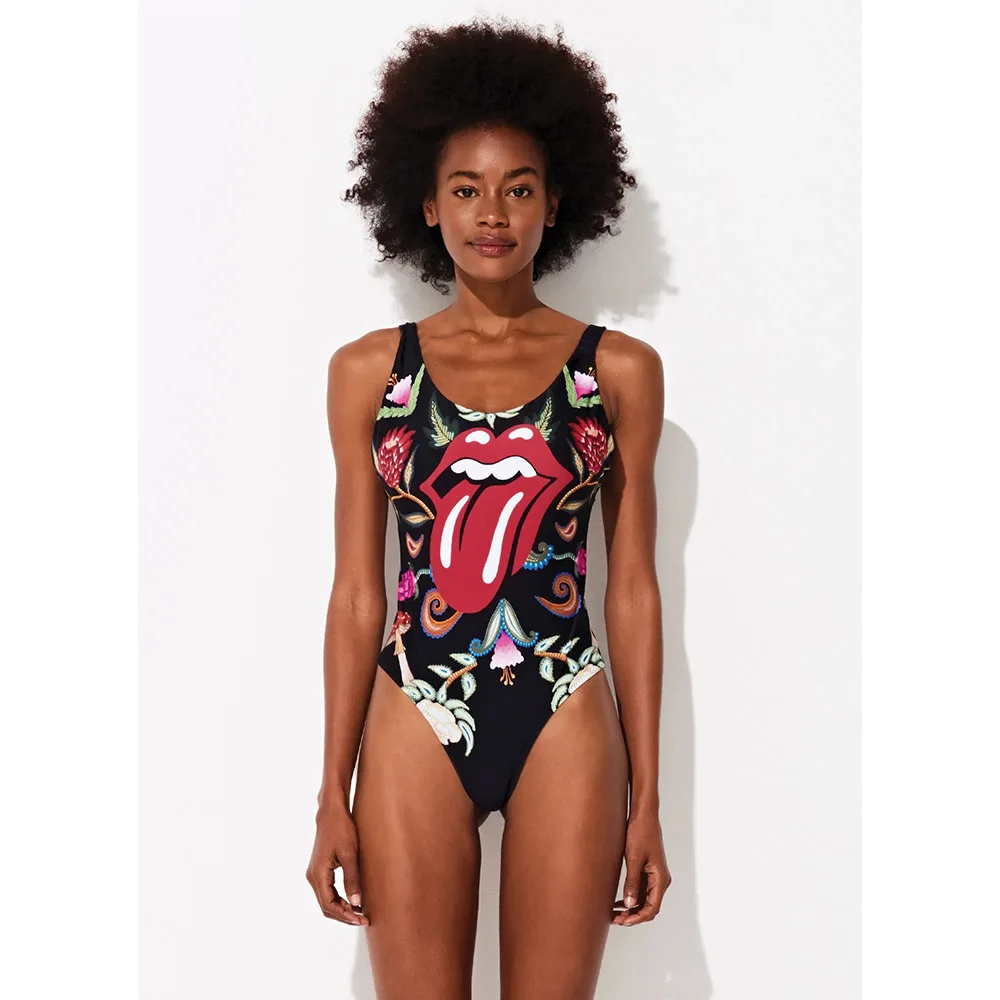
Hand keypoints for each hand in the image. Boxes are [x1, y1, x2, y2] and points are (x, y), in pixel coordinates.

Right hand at [305, 805, 368, 925]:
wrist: (331, 813)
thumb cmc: (342, 829)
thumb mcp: (350, 854)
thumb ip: (352, 879)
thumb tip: (356, 903)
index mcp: (318, 873)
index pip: (328, 904)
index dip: (344, 915)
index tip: (360, 919)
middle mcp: (312, 876)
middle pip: (326, 906)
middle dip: (343, 915)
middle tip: (363, 919)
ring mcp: (314, 873)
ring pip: (326, 900)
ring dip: (341, 908)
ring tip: (360, 912)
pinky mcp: (319, 869)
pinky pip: (327, 891)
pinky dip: (338, 899)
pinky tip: (352, 900)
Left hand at [611, 810, 670, 925]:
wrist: (644, 815)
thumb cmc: (640, 833)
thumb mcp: (633, 858)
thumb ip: (632, 883)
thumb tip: (630, 905)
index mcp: (660, 878)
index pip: (652, 908)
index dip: (638, 918)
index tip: (623, 922)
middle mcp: (661, 880)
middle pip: (649, 907)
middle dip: (633, 916)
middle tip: (615, 920)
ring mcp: (655, 876)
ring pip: (645, 900)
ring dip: (632, 909)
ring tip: (614, 914)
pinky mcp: (648, 871)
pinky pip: (642, 891)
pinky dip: (632, 899)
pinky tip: (618, 903)